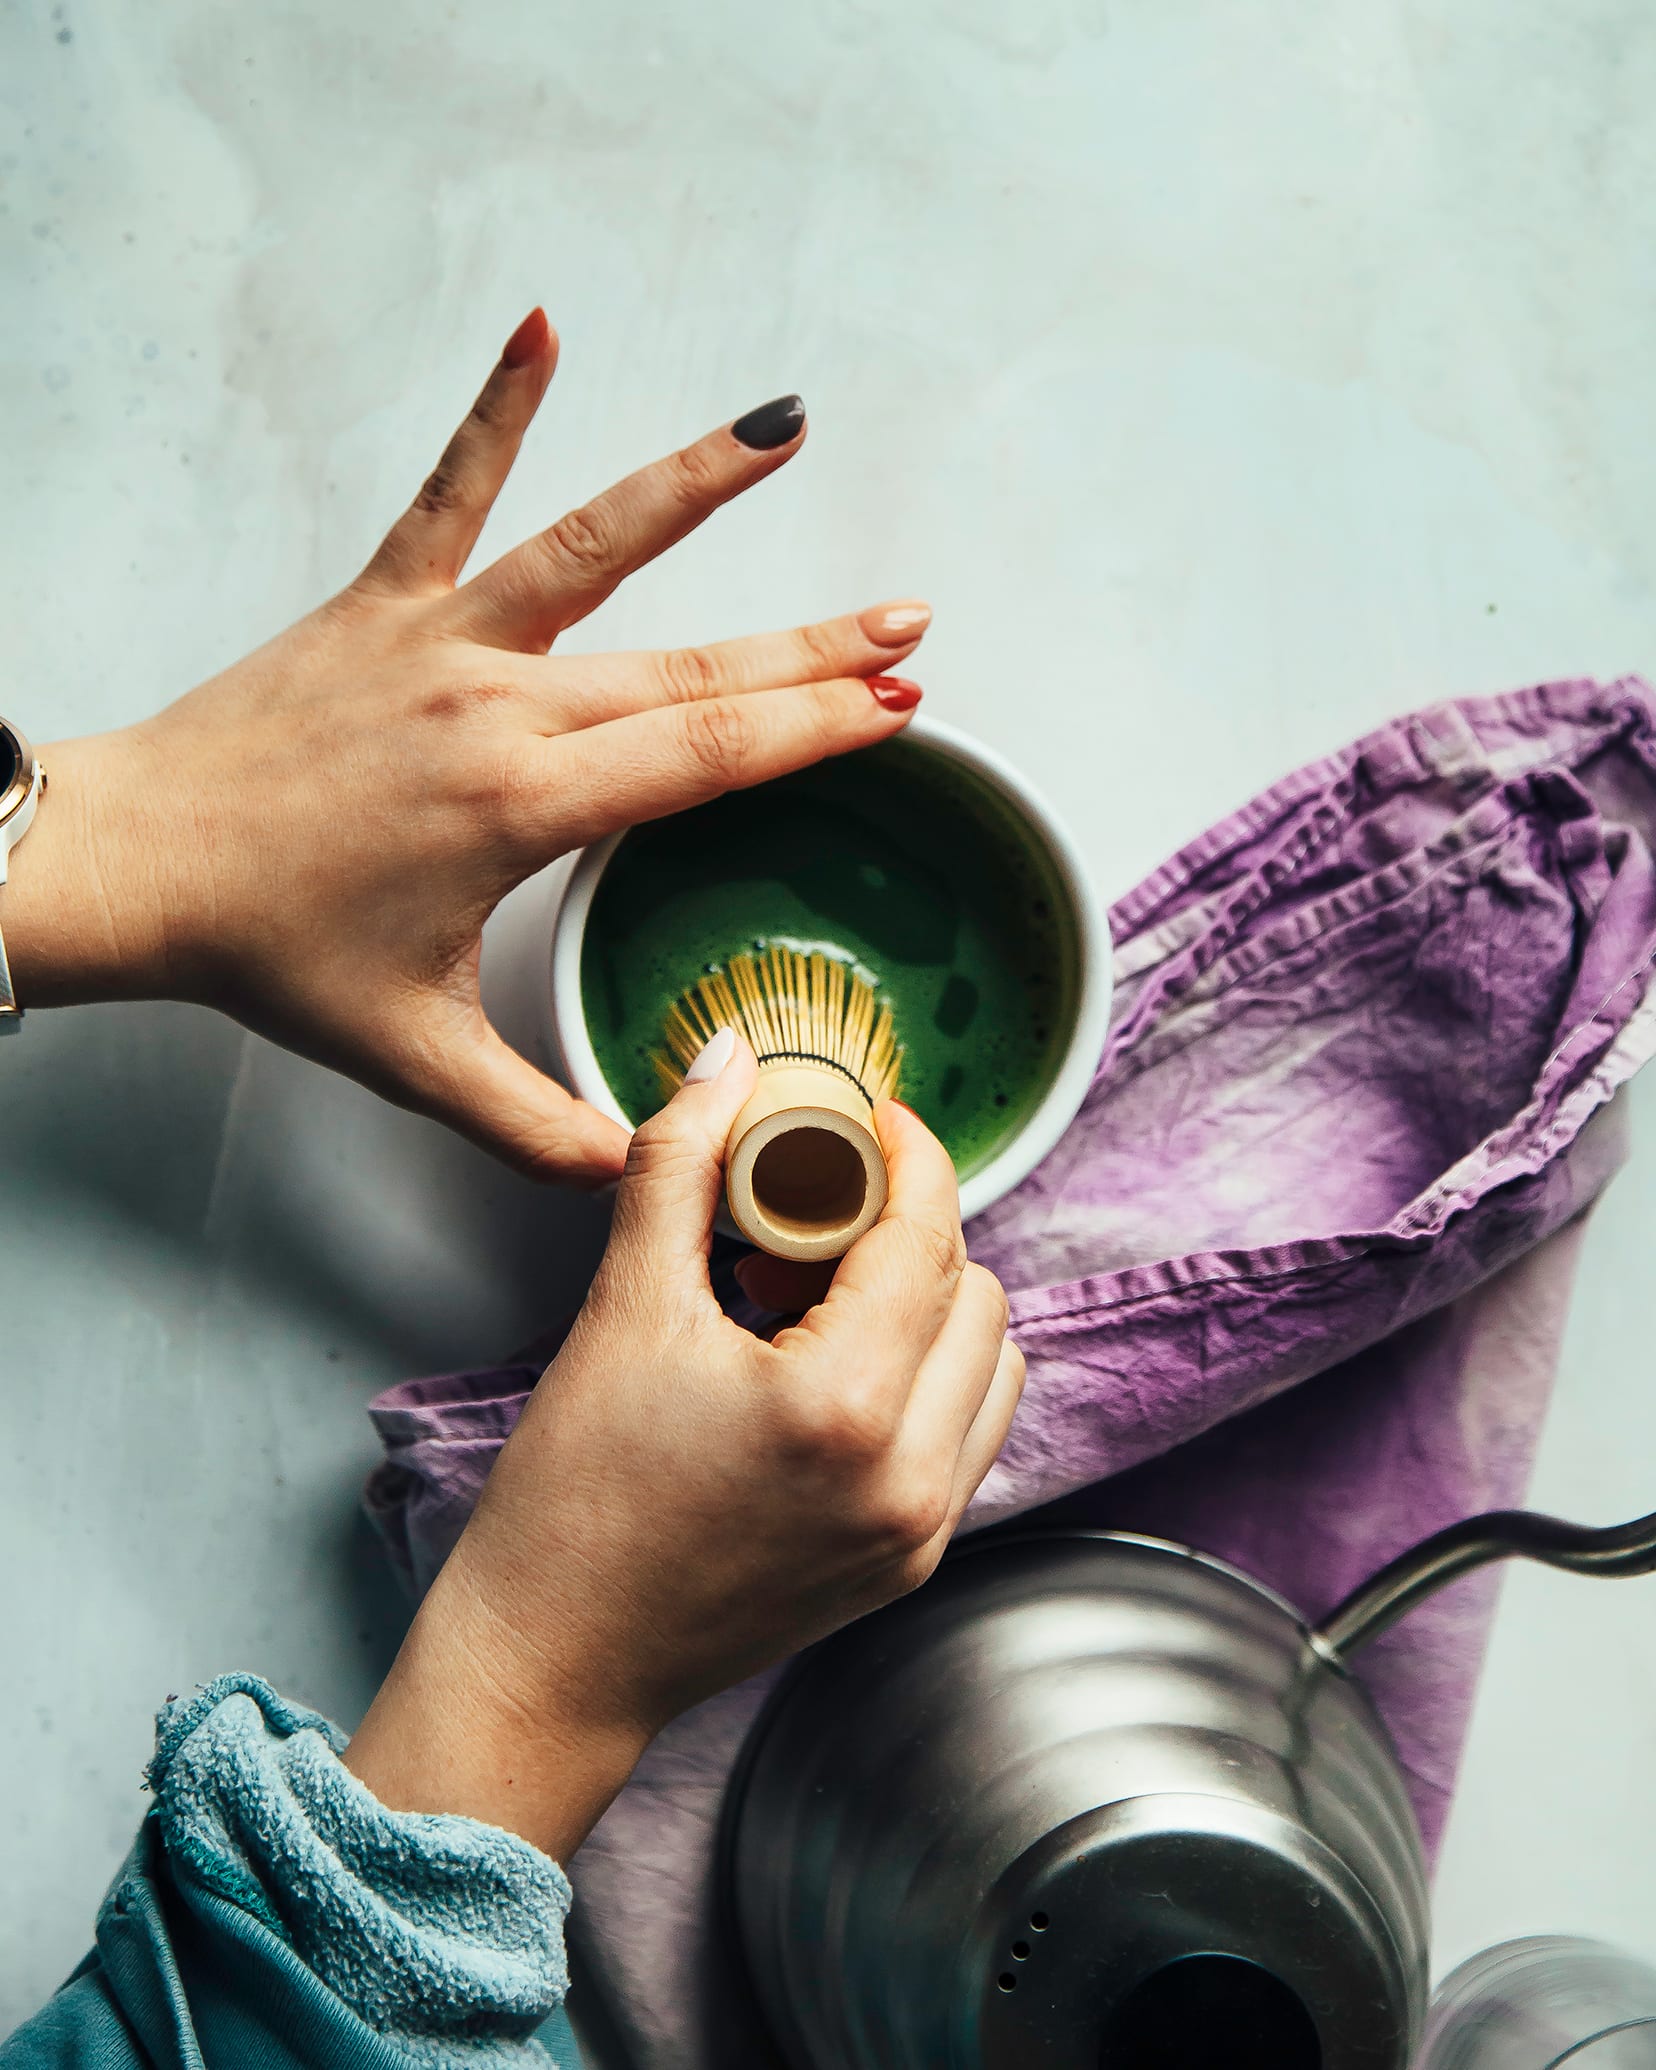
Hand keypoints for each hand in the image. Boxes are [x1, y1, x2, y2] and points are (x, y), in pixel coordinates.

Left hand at [7, 310, 929, 1182]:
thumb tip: (641, 1165)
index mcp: (519, 805)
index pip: (703, 754)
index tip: (897, 711)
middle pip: (689, 664)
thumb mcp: (416, 1057)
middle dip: (812, 649)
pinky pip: (448, 489)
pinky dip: (496, 407)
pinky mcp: (378, 602)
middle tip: (910, 625)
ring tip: (785, 430)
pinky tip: (543, 325)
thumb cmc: (272, 954)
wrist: (138, 866)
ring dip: (697, 489)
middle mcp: (495, 705)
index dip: (811, 732)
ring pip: (593, 550)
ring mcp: (437, 640)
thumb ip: (539, 1122)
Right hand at [342, 1034, 1023, 1859]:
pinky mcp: (907, 1565)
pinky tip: (839, 1362)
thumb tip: (727, 1060)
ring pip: (991, 1364)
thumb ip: (680, 1164)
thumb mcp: (623, 1310)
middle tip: (825, 1212)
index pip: (927, 1238)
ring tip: (828, 1293)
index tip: (870, 1121)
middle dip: (911, 1230)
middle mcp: (907, 1479)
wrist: (555, 1659)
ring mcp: (918, 1533)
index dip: (909, 1157)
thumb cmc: (572, 1500)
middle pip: (977, 1293)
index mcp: (843, 1408)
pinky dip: (929, 1377)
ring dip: (933, 1304)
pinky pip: (968, 1434)